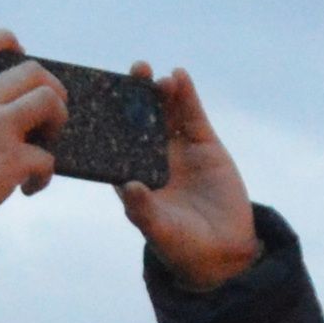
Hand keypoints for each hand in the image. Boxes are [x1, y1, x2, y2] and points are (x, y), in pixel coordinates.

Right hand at [0, 29, 66, 229]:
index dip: (6, 40)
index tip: (19, 52)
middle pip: (33, 71)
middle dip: (52, 89)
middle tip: (49, 113)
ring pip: (49, 101)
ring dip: (58, 120)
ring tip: (48, 142)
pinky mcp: (12, 160)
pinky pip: (47, 159)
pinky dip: (44, 175)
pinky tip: (29, 186)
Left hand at [120, 64, 257, 290]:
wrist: (225, 249)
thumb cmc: (183, 245)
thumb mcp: (160, 231)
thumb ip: (143, 210)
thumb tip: (128, 187)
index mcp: (130, 175)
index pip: (112, 143)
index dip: (105, 120)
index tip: (98, 98)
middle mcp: (149, 156)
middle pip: (135, 119)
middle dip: (131, 95)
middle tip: (129, 74)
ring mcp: (175, 147)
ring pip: (163, 111)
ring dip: (157, 90)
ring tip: (153, 75)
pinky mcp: (202, 142)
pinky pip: (191, 114)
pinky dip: (186, 95)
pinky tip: (179, 76)